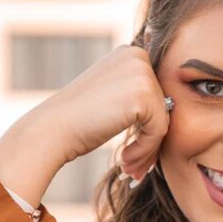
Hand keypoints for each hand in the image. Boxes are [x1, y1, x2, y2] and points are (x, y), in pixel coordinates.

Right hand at [46, 43, 170, 178]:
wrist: (52, 129)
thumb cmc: (79, 120)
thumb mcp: (112, 95)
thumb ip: (137, 95)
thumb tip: (170, 109)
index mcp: (131, 53)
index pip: (157, 94)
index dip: (148, 125)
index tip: (135, 151)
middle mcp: (138, 56)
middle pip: (162, 106)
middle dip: (150, 140)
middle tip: (133, 166)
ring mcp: (141, 74)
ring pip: (163, 121)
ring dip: (148, 150)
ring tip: (130, 168)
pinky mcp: (143, 95)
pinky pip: (159, 131)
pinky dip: (145, 151)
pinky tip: (124, 160)